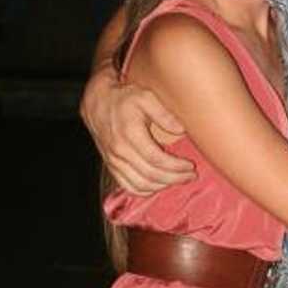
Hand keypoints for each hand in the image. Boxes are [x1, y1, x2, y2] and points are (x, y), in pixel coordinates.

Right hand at [80, 66, 194, 193]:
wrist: (97, 102)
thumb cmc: (124, 98)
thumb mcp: (145, 96)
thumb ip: (164, 113)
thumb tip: (181, 130)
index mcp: (130, 135)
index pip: (157, 160)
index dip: (176, 167)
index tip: (190, 166)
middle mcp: (120, 151)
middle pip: (151, 175)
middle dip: (174, 178)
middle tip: (190, 175)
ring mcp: (114, 160)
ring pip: (140, 184)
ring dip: (162, 186)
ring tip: (177, 180)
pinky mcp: (111, 165)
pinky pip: (127, 186)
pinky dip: (144, 190)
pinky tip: (158, 185)